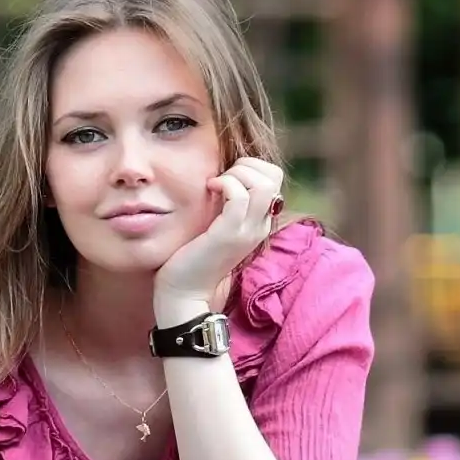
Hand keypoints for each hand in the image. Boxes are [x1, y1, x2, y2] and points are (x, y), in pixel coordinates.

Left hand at [153, 157, 284, 313]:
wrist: (185, 294)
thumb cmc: (193, 258)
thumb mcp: (217, 225)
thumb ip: (225, 204)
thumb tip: (221, 174)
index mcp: (259, 222)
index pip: (274, 179)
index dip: (251, 167)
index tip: (226, 177)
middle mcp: (259, 225)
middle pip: (274, 176)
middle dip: (247, 165)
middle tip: (222, 178)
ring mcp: (247, 231)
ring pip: (263, 184)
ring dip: (237, 174)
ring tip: (217, 184)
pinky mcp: (230, 234)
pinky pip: (239, 196)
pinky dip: (225, 183)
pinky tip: (210, 189)